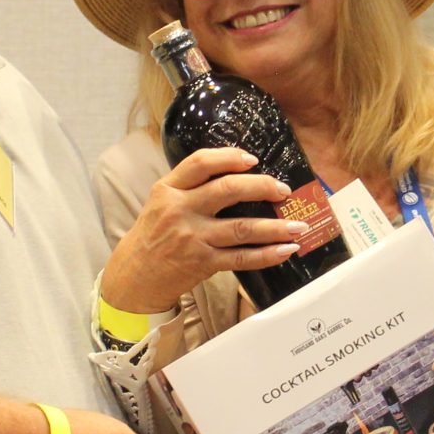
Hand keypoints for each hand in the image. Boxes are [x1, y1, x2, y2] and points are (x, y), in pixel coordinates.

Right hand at [98, 147, 304, 314]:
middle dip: (262, 187)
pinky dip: (267, 254)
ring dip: (275, 227)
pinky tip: (286, 250)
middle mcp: (180, 210)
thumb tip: (237, 174)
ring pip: (242, 228)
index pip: (200, 163)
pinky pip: (242, 257)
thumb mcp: (161, 202)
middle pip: (228, 191)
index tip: (252, 159)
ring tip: (299, 226)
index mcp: (168, 189)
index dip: (229, 157)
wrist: (133, 276)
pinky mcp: (202, 263)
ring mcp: (192, 238)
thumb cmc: (153, 235)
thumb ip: (189, 187)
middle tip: (284, 191)